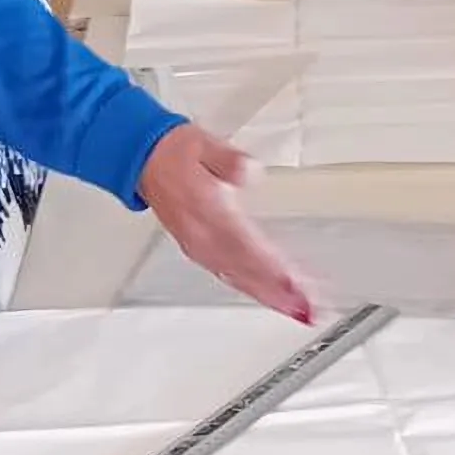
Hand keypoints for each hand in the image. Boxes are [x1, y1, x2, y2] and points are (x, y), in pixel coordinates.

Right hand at [138, 126, 316, 322]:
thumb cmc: (176, 153)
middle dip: (280, 293)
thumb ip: (227, 159)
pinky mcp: (200, 252)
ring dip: (270, 298)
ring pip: (240, 280)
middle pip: (246, 271)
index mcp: (206, 210)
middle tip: (309, 309)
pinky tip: (271, 299)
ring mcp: (200, 247)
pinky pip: (231, 278)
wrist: (145, 161)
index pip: (244, 245)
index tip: (296, 283)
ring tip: (299, 310)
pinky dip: (254, 291)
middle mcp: (202, 235)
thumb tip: (248, 172)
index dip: (271, 267)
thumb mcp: (204, 144)